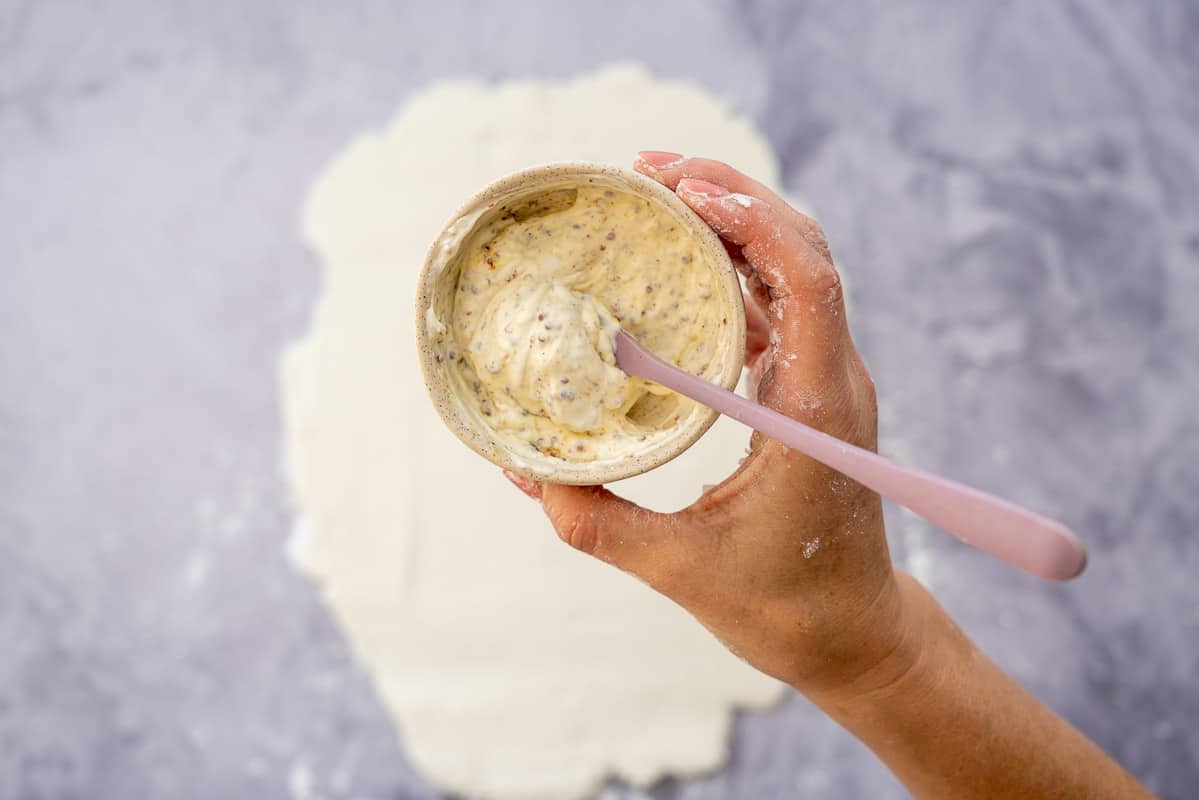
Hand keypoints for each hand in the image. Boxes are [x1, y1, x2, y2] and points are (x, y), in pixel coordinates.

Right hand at [505, 153, 904, 695]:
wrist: (853, 635)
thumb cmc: (785, 608)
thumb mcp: (681, 570)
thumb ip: (598, 523)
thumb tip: (523, 473)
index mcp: (815, 410)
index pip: (808, 281)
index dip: (751, 219)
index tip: (681, 191)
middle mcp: (832, 380)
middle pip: (802, 251)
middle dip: (732, 195)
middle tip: (650, 169)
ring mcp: (824, 382)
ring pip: (793, 269)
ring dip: (735, 221)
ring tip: (661, 192)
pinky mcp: (806, 391)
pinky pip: (779, 304)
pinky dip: (735, 266)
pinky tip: (684, 259)